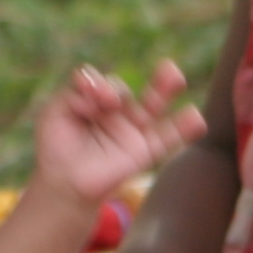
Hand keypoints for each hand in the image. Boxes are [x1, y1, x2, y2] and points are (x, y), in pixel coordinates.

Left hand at [32, 64, 202, 205]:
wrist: (64, 184)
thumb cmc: (57, 147)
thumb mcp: (55, 112)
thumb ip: (73, 92)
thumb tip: (98, 90)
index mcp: (98, 98)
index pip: (106, 84)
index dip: (101, 87)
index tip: (96, 101)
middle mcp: (119, 110)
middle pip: (145, 87)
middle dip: (155, 78)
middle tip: (169, 67)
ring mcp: (134, 129)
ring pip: (155, 105)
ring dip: (168, 90)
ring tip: (177, 79)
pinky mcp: (144, 151)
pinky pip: (167, 138)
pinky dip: (183, 129)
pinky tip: (197, 120)